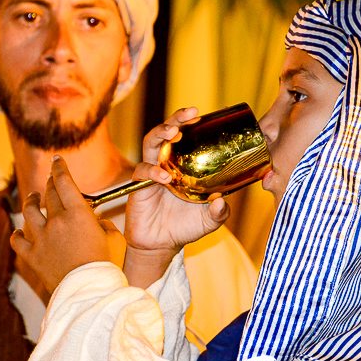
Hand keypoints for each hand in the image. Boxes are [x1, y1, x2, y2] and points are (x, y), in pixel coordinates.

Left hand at [10, 156, 116, 293]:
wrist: (88, 291)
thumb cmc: (106, 265)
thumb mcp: (115, 239)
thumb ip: (105, 224)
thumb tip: (96, 221)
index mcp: (77, 213)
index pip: (64, 182)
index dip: (59, 168)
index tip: (57, 160)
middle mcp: (56, 221)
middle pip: (48, 194)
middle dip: (49, 182)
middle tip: (51, 179)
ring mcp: (41, 238)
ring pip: (29, 212)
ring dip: (31, 201)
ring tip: (33, 197)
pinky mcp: (32, 256)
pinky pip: (18, 240)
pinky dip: (18, 234)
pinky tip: (20, 231)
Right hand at [124, 107, 229, 287]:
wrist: (161, 245)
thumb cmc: (186, 227)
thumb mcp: (210, 221)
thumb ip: (219, 212)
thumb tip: (221, 200)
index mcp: (185, 166)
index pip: (187, 137)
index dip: (192, 124)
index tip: (203, 114)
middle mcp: (168, 163)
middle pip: (168, 132)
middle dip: (176, 120)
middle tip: (189, 114)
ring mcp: (152, 172)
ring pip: (151, 143)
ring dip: (159, 134)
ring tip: (170, 132)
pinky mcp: (139, 185)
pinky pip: (142, 171)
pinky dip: (151, 171)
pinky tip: (163, 177)